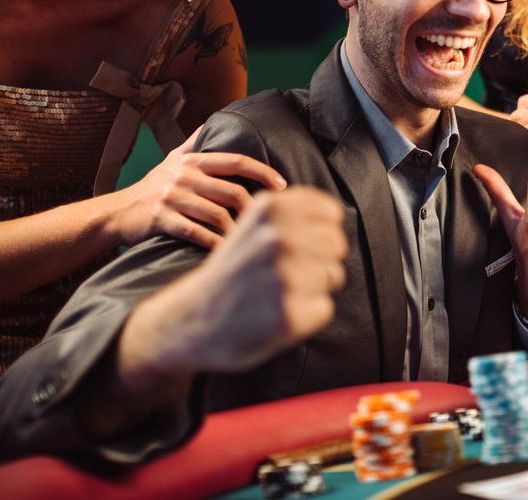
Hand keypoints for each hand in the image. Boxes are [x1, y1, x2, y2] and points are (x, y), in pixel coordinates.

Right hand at [111, 127, 287, 249]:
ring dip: (236, 230)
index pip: (237, 161)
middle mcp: (184, 176)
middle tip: (266, 222)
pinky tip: (226, 252)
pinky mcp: (161, 219)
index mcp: (193, 161)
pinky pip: (196, 233)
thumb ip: (194, 143)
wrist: (117, 212)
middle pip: (232, 191)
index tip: (283, 185)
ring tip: (247, 241)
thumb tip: (214, 120)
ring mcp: (172, 197)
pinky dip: (214, 244)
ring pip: (217, 214)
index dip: (263, 172)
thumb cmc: (153, 187)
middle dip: (253, 209)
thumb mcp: (172, 160)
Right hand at [126, 186, 346, 377]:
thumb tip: (335, 216)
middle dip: (323, 261)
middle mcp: (277, 238)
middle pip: (337, 245)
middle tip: (289, 275)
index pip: (331, 213)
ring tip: (279, 294)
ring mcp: (283, 276)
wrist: (189, 319)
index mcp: (269, 209)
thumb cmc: (231, 272)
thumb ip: (289, 215)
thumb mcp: (250, 226)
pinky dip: (308, 316)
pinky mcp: (288, 314)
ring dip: (315, 288)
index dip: (322, 232)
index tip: (302, 245)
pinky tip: (278, 315)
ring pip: (334, 276)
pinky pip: (325, 308)